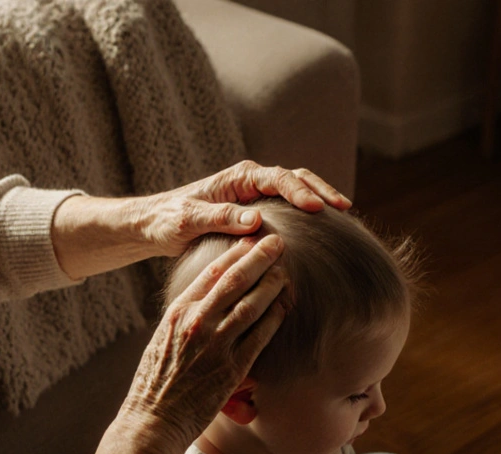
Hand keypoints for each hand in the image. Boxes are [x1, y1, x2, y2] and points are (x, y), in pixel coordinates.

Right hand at [118, 235, 288, 453]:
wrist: (153, 419)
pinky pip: (259, 337)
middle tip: (277, 242)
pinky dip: (274, 319)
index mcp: (177, 313)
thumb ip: (185, 317)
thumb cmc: (156, 381)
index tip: (250, 240)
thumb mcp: (163, 338)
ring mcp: (215, 345)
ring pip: (251, 305)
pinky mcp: (231, 369)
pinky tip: (284, 307)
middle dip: (259, 258)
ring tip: (285, 271)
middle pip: (235, 281)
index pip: (211, 273)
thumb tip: (205, 298)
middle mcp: (196, 323)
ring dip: (272, 285)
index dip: (235, 253)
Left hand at [132, 160, 351, 256]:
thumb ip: (220, 219)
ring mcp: (256, 194)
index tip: (317, 209)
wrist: (157, 225)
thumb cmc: (169, 221)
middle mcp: (250, 181)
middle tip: (344, 208)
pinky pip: (289, 207)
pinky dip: (308, 214)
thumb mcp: (189, 221)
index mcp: (238, 178)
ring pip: (296, 189)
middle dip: (320, 190)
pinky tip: (323, 229)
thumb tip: (256, 220)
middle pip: (295, 178)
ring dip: (319, 198)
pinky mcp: (257, 210)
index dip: (299, 192)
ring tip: (343, 215)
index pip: (277, 178)